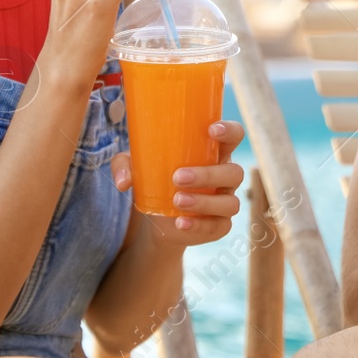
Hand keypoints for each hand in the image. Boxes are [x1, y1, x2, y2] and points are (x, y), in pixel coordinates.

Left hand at [110, 121, 244, 246]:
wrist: (158, 219)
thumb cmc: (154, 178)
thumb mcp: (137, 166)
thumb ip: (125, 165)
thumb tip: (123, 181)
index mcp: (213, 152)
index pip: (234, 135)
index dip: (229, 131)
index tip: (211, 130)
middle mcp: (225, 175)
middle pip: (233, 172)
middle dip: (207, 174)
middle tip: (177, 177)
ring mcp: (225, 201)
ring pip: (230, 202)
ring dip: (204, 202)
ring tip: (176, 202)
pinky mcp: (219, 226)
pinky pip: (218, 227)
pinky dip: (199, 226)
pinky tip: (180, 223)